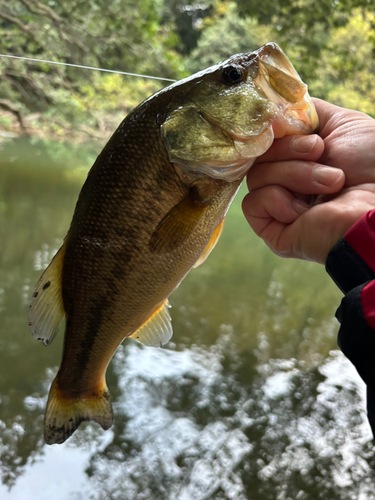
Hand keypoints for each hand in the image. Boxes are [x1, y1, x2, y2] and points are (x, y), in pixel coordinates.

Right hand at [242, 98, 374, 263]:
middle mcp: (287, 183)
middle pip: (258, 156)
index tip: (294, 126)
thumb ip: (304, 113)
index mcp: (299, 160)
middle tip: (319, 152)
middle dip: (289, 150)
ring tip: (330, 184)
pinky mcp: (273, 231)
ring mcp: (279, 208)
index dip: (273, 131)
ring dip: (295, 174)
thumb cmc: (371, 163)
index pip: (266, 140)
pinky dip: (277, 199)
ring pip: (256, 177)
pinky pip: (252, 203)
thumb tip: (271, 110)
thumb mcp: (341, 122)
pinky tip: (305, 210)